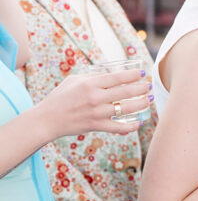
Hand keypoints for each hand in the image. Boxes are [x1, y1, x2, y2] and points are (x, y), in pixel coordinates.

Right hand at [36, 70, 150, 141]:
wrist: (46, 120)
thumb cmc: (60, 98)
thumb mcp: (73, 81)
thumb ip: (92, 77)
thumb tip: (109, 74)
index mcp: (89, 84)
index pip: (117, 77)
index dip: (132, 75)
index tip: (142, 73)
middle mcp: (95, 98)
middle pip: (126, 92)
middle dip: (141, 88)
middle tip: (148, 86)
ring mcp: (96, 113)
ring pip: (126, 109)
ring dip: (141, 104)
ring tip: (148, 100)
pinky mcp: (95, 126)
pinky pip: (118, 127)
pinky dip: (130, 126)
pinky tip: (138, 123)